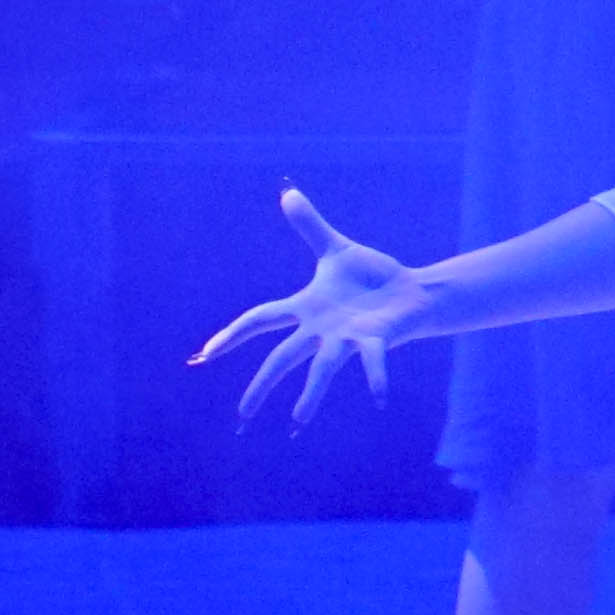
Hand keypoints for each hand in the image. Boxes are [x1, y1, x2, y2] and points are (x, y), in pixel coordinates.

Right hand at [191, 188, 446, 425]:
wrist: (411, 292)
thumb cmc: (369, 277)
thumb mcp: (336, 249)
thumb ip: (311, 226)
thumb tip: (288, 192)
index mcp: (305, 308)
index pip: (260, 320)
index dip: (233, 335)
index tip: (204, 355)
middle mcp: (321, 330)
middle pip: (283, 358)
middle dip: (262, 384)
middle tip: (242, 415)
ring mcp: (347, 338)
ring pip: (323, 368)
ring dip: (311, 395)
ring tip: (298, 422)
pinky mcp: (376, 339)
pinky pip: (374, 360)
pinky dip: (377, 377)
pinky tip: (380, 399)